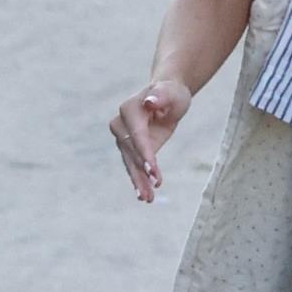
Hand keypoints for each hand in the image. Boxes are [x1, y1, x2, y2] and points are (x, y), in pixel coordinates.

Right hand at [110, 79, 191, 200]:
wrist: (167, 98)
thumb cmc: (171, 93)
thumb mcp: (171, 93)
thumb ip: (161, 97)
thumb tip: (149, 103)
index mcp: (129, 109)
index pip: (137, 136)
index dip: (145, 154)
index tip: (153, 172)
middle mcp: (120, 124)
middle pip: (131, 152)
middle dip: (142, 171)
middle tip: (152, 189)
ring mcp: (122, 137)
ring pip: (130, 163)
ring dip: (138, 181)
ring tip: (147, 198)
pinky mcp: (129, 148)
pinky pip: (133, 166)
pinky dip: (138, 180)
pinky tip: (144, 195)